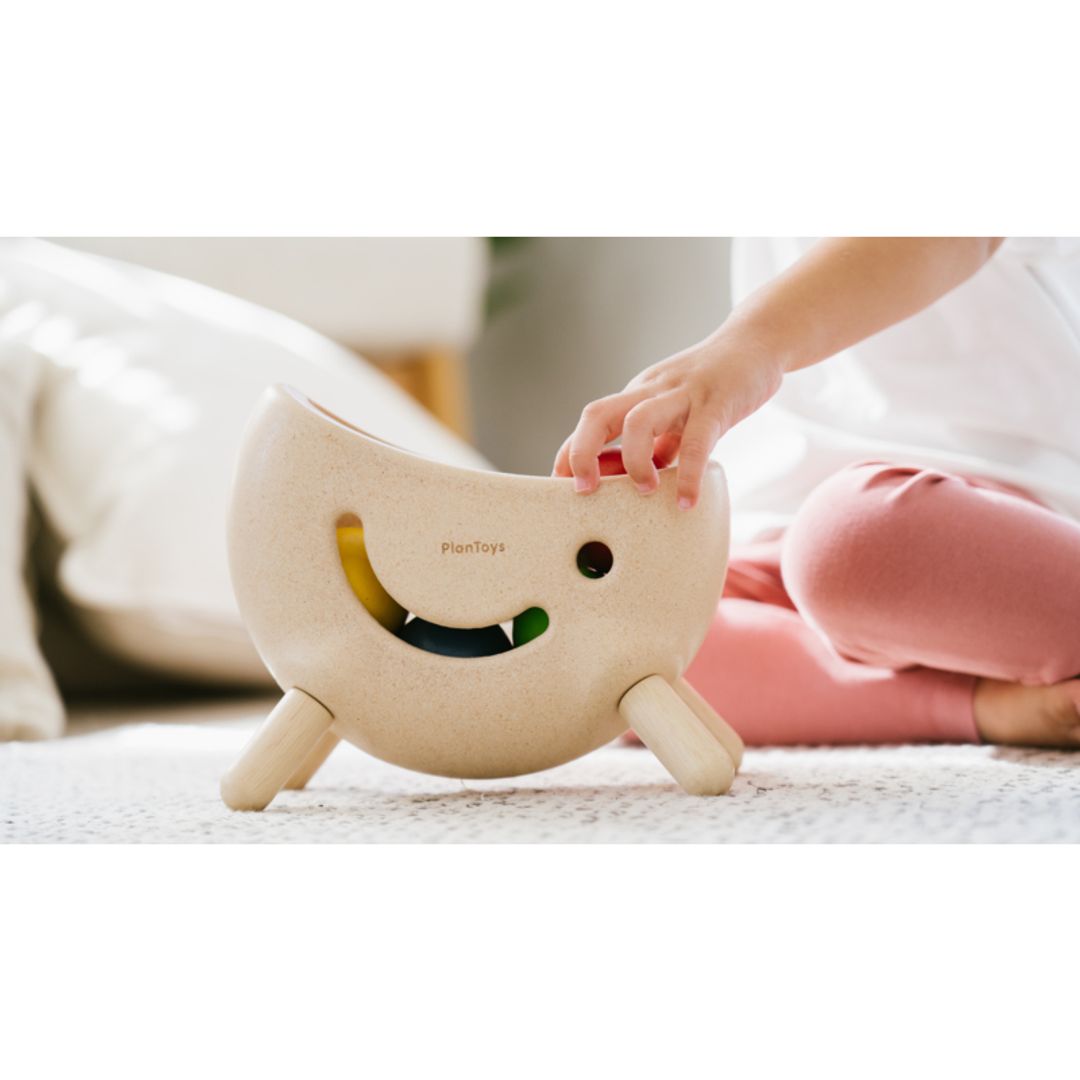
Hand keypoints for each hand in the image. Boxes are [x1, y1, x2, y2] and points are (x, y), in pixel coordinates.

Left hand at [552, 331, 783, 507]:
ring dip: (634, 462)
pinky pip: (696, 440)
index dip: (570, 452)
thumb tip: (638, 485)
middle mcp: (651, 391)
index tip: (559, 485)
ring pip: (638, 421)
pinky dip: (687, 475)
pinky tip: (686, 501)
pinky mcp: (717, 402)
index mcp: (637, 395)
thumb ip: (658, 445)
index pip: (591, 421)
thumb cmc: (714, 385)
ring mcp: (682, 394)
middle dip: (581, 453)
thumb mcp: (678, 414)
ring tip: (646, 491)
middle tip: (584, 490)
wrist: (759, 341)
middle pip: (598, 414)